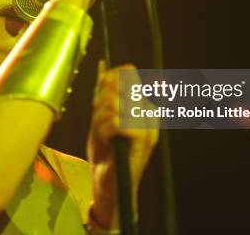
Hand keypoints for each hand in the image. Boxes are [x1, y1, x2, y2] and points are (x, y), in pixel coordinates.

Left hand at [86, 60, 158, 227]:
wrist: (108, 183)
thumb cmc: (105, 151)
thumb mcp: (101, 116)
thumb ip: (104, 92)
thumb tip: (103, 65)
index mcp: (143, 104)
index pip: (125, 73)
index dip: (105, 84)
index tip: (99, 105)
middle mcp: (150, 111)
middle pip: (118, 87)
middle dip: (99, 105)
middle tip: (100, 125)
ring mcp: (149, 125)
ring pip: (115, 104)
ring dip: (100, 121)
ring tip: (103, 136)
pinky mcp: (143, 139)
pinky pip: (116, 121)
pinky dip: (104, 132)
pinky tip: (107, 142)